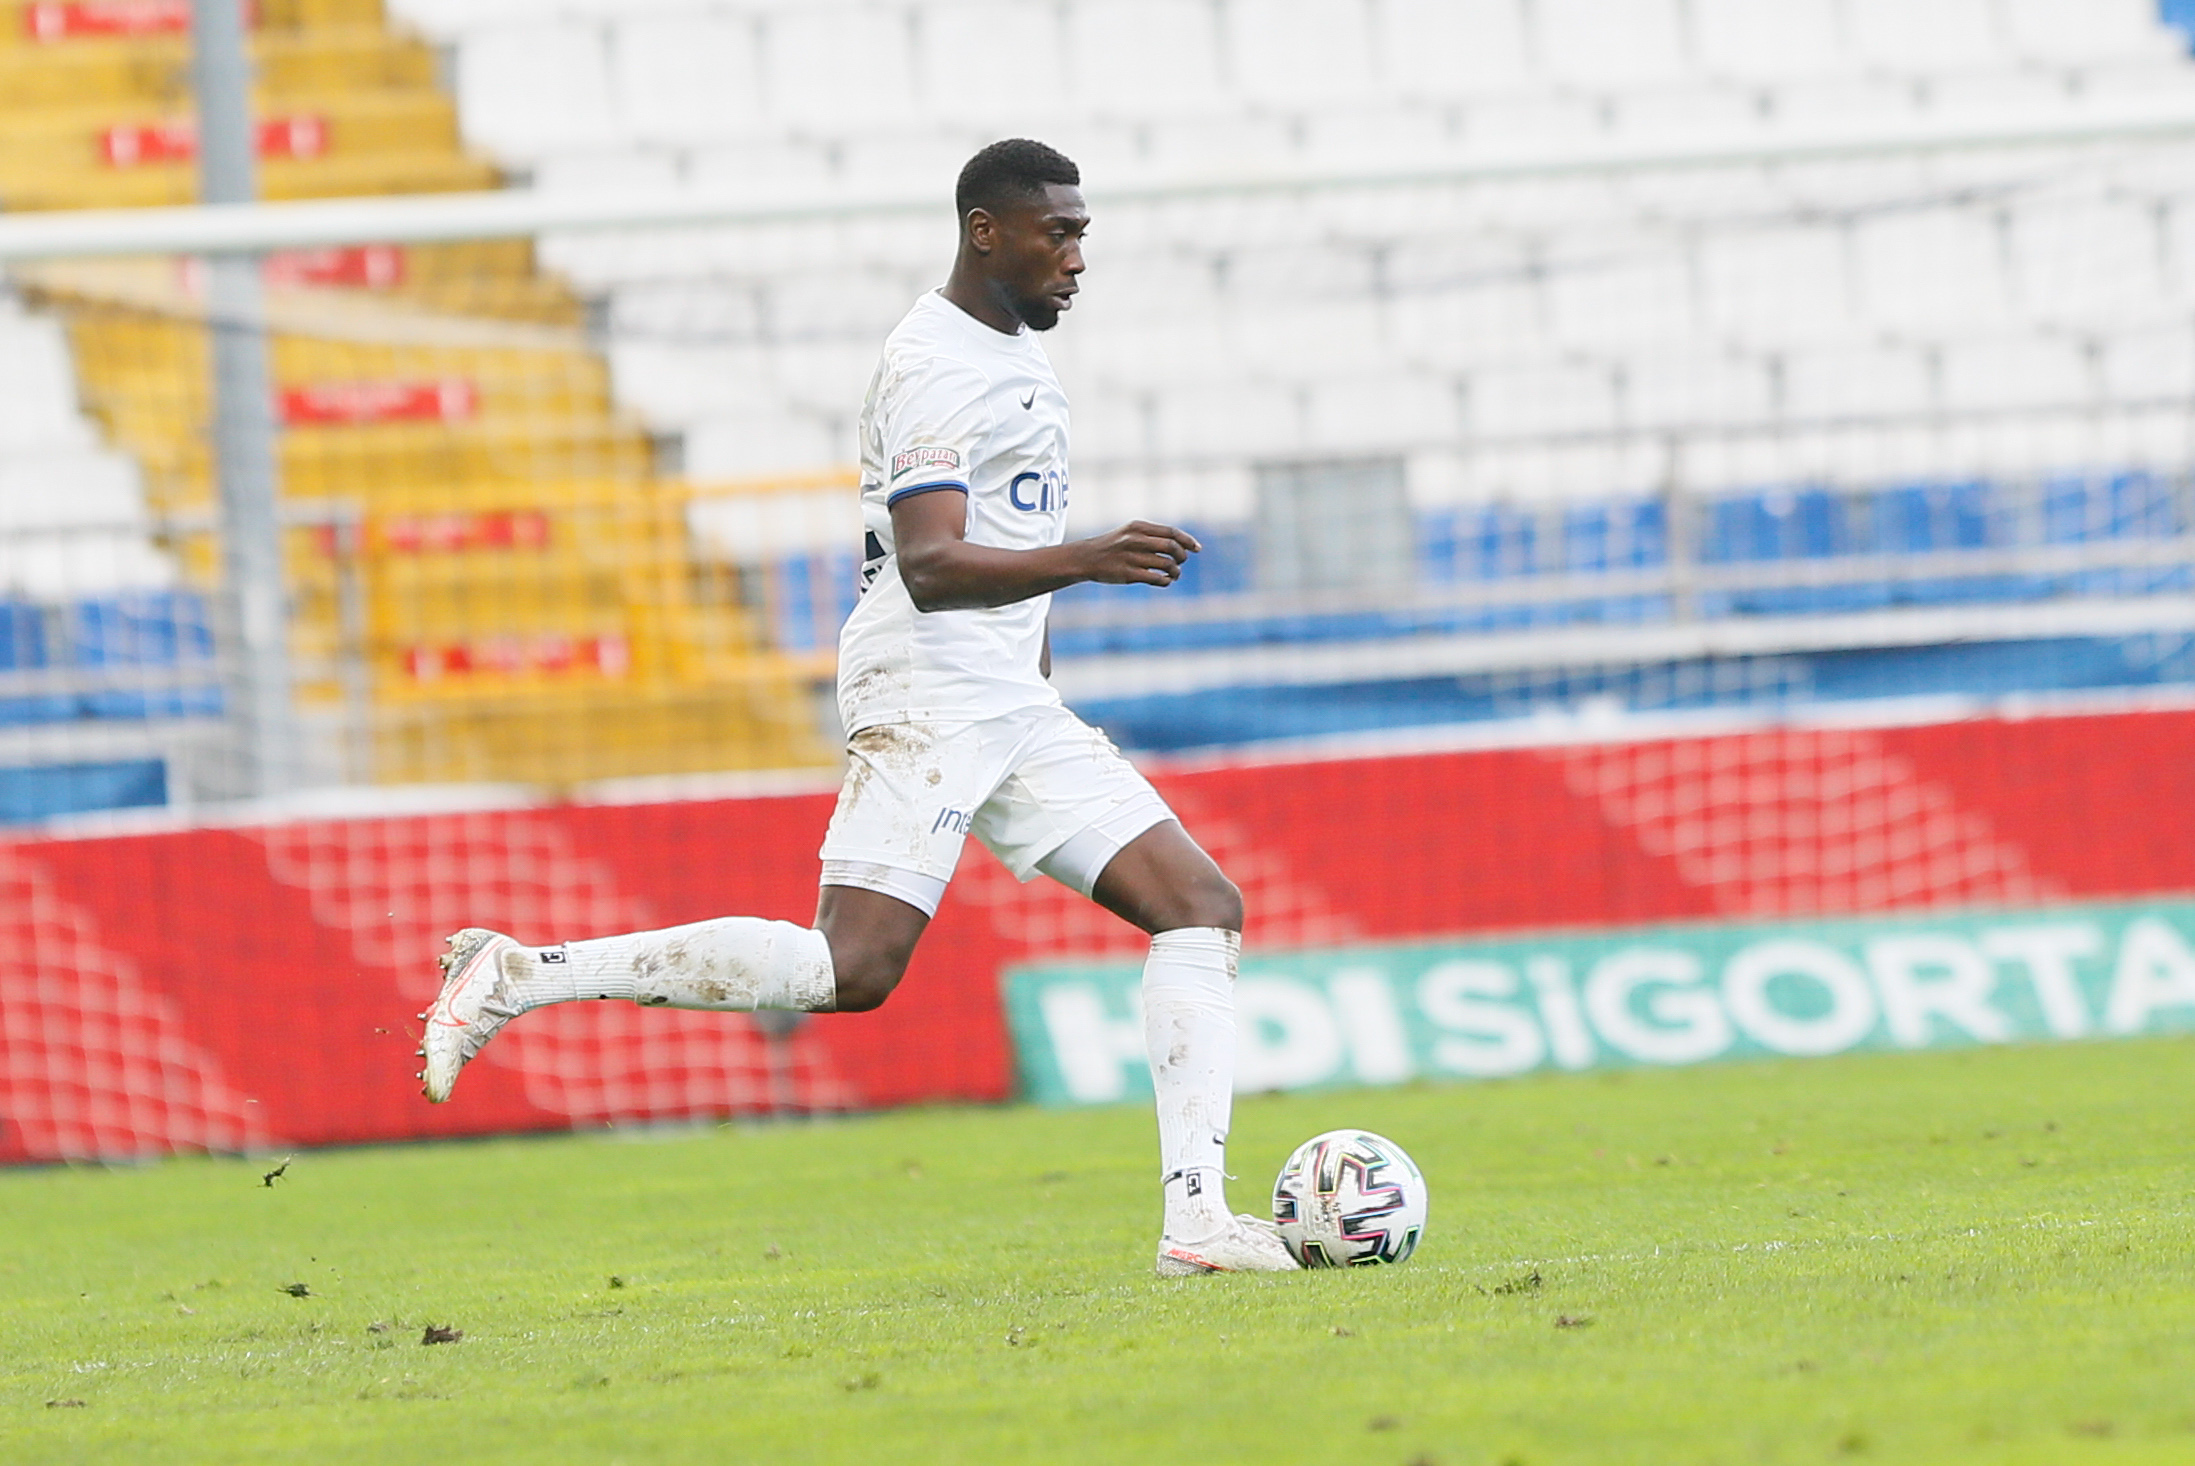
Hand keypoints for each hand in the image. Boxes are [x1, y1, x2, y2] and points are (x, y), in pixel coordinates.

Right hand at [1076, 521, 1201, 586]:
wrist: (1086, 558)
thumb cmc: (1113, 546)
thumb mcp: (1130, 532)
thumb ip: (1152, 536)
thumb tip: (1181, 544)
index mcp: (1138, 527)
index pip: (1171, 532)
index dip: (1187, 541)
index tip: (1197, 548)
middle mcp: (1136, 540)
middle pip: (1172, 547)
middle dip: (1182, 556)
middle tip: (1181, 562)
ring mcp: (1132, 557)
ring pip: (1167, 564)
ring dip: (1175, 571)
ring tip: (1174, 574)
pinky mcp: (1128, 574)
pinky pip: (1156, 578)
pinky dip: (1165, 581)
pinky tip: (1165, 581)